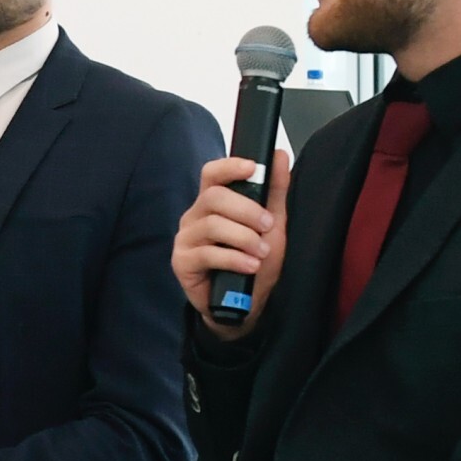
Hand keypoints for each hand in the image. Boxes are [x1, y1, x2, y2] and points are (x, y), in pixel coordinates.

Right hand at [173, 150, 290, 340]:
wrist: (245, 304)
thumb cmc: (253, 262)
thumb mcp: (271, 225)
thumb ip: (274, 191)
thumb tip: (279, 155)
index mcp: (213, 202)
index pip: (212, 174)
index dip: (229, 167)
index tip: (252, 168)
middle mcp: (195, 216)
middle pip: (214, 197)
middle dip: (247, 210)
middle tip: (267, 226)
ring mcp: (185, 239)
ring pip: (212, 225)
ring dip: (243, 238)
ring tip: (260, 253)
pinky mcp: (182, 262)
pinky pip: (207, 253)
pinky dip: (234, 259)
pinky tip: (249, 266)